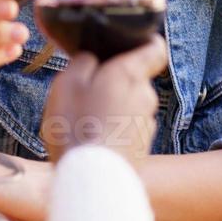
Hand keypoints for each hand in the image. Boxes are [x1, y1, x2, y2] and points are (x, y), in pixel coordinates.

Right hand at [39, 37, 166, 166]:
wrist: (91, 178)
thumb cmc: (76, 126)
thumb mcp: (67, 83)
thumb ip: (83, 62)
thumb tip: (92, 59)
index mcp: (130, 74)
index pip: (154, 48)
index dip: (143, 43)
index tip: (126, 45)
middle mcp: (146, 96)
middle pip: (134, 79)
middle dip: (113, 82)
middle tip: (85, 91)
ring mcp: (146, 124)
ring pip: (129, 105)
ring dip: (112, 108)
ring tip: (84, 121)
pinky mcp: (142, 148)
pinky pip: (127, 129)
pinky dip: (113, 129)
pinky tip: (92, 140)